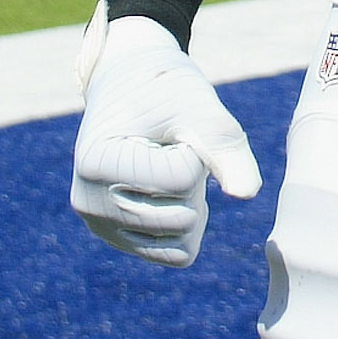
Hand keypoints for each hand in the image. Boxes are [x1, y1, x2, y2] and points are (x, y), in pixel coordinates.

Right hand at [68, 8, 259, 266]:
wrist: (127, 85)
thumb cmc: (162, 89)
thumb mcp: (198, 105)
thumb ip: (226, 146)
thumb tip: (248, 194)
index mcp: (97, 165)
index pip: (183, 180)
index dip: (195, 150)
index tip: (170, 130)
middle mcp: (90, 203)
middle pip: (183, 217)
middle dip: (195, 179)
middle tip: (173, 147)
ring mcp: (101, 225)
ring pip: (182, 241)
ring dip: (192, 202)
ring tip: (169, 165)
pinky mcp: (118, 238)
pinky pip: (174, 253)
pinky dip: (186, 225)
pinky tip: (170, 190)